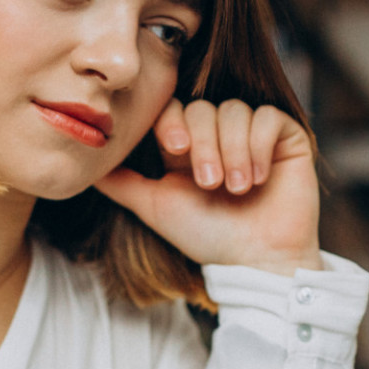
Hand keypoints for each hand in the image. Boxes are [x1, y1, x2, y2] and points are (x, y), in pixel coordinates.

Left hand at [94, 98, 322, 275]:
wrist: (255, 260)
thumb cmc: (206, 237)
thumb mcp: (154, 206)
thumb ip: (120, 183)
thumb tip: (83, 167)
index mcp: (188, 144)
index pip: (173, 109)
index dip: (172, 122)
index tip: (174, 151)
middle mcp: (219, 134)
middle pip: (202, 108)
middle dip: (204, 146)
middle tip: (209, 184)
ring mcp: (253, 133)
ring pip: (235, 112)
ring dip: (233, 151)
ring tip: (236, 189)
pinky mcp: (286, 137)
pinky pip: (268, 118)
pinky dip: (259, 147)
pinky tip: (258, 178)